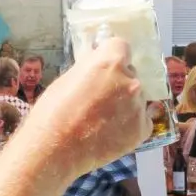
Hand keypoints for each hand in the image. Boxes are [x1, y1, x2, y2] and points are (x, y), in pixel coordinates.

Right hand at [28, 38, 146, 171]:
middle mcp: (131, 81)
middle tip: (99, 98)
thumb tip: (98, 64)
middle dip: (117, 82)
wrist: (54, 150)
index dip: (110, 55)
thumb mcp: (67, 78)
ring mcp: (139, 106)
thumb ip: (90, 68)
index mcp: (110, 62)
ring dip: (124, 104)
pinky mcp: (143, 129)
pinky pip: (142, 120)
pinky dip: (130, 124)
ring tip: (103, 120)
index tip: (103, 66)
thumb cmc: (53, 112)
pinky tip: (111, 133)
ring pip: (136, 98)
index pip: (121, 46)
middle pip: (130, 73)